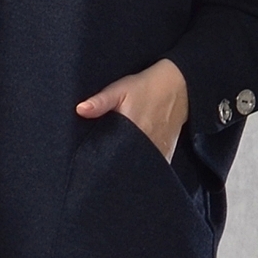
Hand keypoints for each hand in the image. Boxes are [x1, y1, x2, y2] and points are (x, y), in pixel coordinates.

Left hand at [75, 56, 189, 160]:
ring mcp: (158, 153)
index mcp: (133, 131)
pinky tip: (132, 164)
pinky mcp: (166, 155)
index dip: (100, 162)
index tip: (91, 163)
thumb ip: (100, 101)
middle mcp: (147, 146)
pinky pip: (151, 168)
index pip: (112, 157)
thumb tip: (79, 110)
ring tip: (117, 164)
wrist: (178, 87)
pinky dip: (142, 169)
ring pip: (138, 170)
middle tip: (102, 164)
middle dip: (112, 168)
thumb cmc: (146, 88)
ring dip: (127, 169)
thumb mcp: (120, 90)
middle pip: (124, 166)